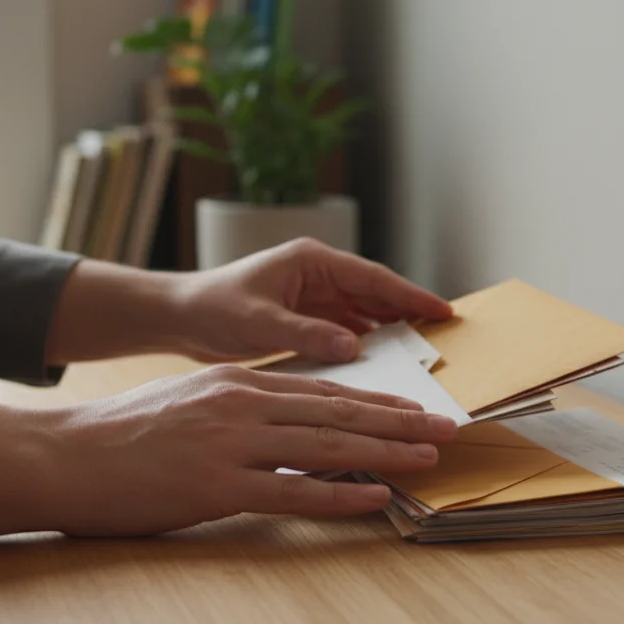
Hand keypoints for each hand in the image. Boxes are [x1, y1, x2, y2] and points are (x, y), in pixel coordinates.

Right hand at [0, 364, 457, 540]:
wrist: (62, 454)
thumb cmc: (122, 434)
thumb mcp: (189, 401)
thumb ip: (240, 407)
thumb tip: (286, 421)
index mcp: (238, 382)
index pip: (323, 390)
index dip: (375, 401)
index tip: (414, 408)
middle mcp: (243, 402)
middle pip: (339, 411)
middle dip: (399, 421)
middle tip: (446, 428)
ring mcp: (232, 443)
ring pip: (328, 445)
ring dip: (387, 452)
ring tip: (430, 457)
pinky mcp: (217, 485)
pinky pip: (294, 490)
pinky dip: (341, 494)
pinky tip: (376, 496)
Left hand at [45, 238, 452, 366]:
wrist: (178, 317)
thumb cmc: (211, 309)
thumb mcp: (258, 321)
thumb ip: (307, 333)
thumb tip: (354, 346)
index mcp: (311, 261)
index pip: (373, 278)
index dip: (410, 296)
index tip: (442, 311)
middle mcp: (318, 273)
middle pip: (376, 293)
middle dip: (409, 311)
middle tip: (445, 334)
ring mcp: (313, 295)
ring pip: (364, 312)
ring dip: (390, 329)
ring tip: (423, 351)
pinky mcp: (306, 317)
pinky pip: (346, 329)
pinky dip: (366, 343)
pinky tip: (382, 362)